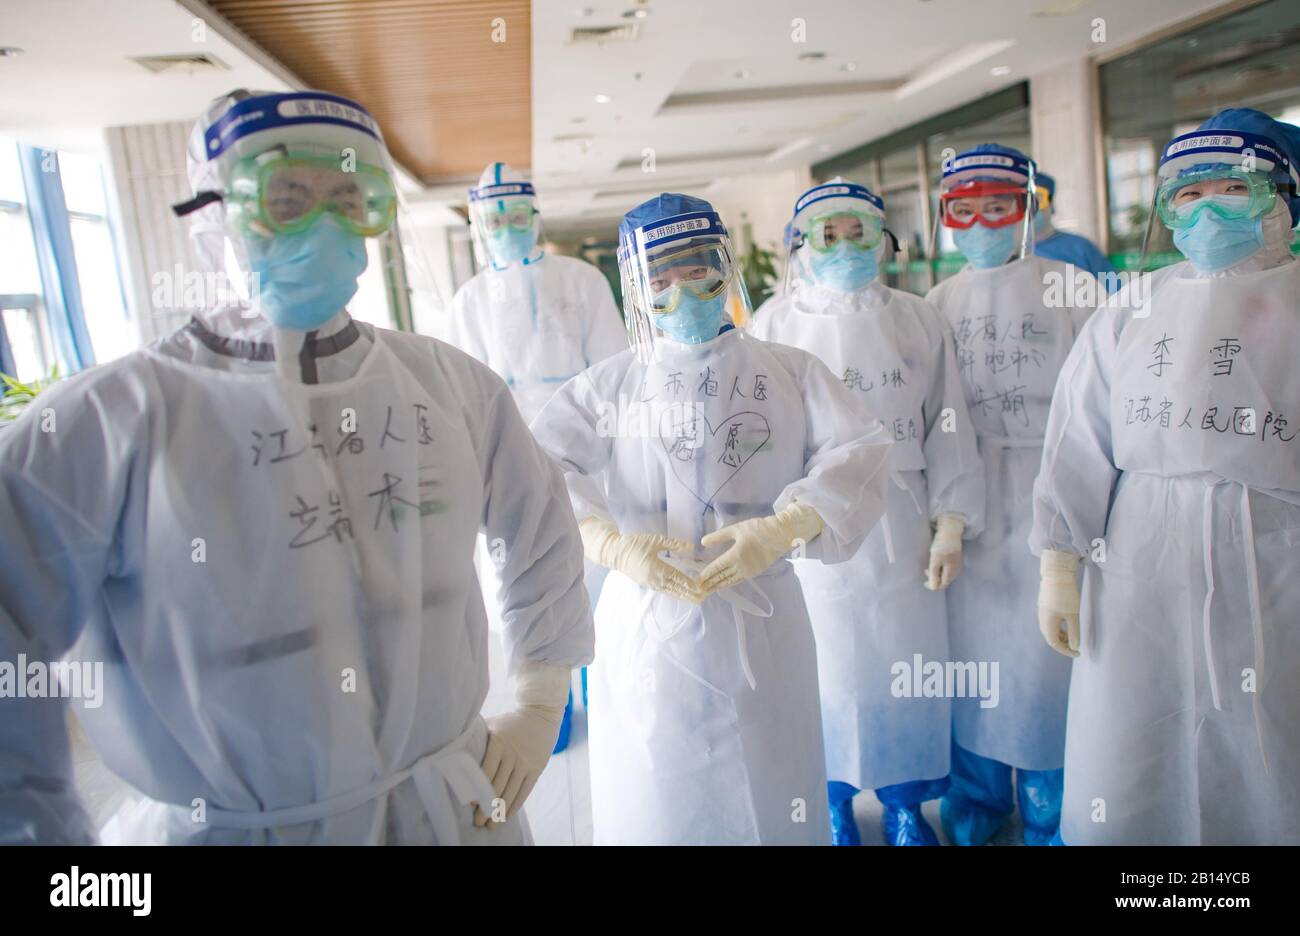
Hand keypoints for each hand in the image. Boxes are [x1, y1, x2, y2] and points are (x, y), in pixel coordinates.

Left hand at [476, 662, 569, 826]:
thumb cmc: (511, 720)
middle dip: (487, 806)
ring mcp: (525, 762)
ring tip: (491, 825)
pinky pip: (525, 791)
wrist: (540, 712)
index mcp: (499, 742)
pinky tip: (506, 816)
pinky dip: (515, 805)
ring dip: (500, 810)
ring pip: (511, 791)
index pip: (486, 770)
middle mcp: (513, 754)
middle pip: (498, 784)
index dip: (478, 787)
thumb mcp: (493, 723)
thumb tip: (455, 751)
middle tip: (477, 821)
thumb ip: (477, 737)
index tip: (469, 803)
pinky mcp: (536, 768)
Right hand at [579, 516, 703, 602]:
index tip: (701, 589)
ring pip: (670, 591)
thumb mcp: (655, 541)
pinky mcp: (647, 583)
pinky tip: (679, 594)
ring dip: (683, 595)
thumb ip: (673, 544)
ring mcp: (650, 583)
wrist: (614, 553)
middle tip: (703, 598)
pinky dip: (674, 593)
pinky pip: (664, 590)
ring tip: (694, 600)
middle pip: (676, 589)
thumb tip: (690, 546)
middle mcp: (655, 579)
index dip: (690, 584)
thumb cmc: (634, 544)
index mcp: (658, 569)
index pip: (678, 578)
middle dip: (689, 594)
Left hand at [698, 502, 823, 594]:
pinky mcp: (756, 572)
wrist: (779, 535)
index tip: (697, 580)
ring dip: (719, 585)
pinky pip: (739, 580)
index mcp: (735, 555)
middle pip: (722, 577)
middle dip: (710, 583)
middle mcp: (741, 566)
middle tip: (699, 589)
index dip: (706, 574)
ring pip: (730, 581)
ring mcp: (749, 571)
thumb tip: (703, 542)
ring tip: (709, 589)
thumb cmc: (757, 529)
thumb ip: (718, 537)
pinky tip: (725, 584)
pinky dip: (730, 583)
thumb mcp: (735, 529)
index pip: (716, 567)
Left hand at [925, 514, 964, 590]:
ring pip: (945, 574)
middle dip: (934, 578)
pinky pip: (947, 568)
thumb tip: (933, 588)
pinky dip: (940, 567)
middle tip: (925, 570)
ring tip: (930, 565)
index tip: (923, 580)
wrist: (950, 531)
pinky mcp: (955, 559)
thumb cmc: (942, 546)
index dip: (932, 585)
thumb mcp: (935, 560)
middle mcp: (956, 570)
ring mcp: (956, 565)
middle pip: (944, 580)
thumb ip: (934, 574)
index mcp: (951, 572)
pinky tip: (936, 561)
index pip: (942, 585)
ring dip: (936, 572)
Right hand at [1038, 549, 1080, 657]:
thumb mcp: (1073, 615)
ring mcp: (1042, 613)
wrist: (1056, 574)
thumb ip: (1074, 632)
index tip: (1078, 653)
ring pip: (1050, 631)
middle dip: (1063, 645)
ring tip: (1073, 636)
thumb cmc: (1065, 595)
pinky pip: (1050, 623)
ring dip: (1061, 636)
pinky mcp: (1045, 607)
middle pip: (1051, 638)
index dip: (1066, 651)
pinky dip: (1059, 628)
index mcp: (1047, 624)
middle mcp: (1042, 620)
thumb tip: (1075, 647)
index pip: (1055, 644)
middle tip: (1076, 647)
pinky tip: (1067, 624)